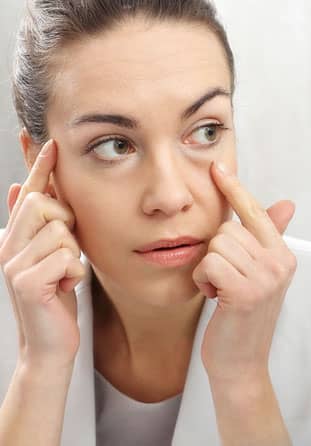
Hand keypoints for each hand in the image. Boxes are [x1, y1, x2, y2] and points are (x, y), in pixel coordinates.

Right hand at [0, 140, 83, 371]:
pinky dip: (76, 273)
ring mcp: (12, 264)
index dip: (39, 166)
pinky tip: (65, 289)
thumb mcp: (53, 255)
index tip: (48, 139)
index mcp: (15, 236)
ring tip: (64, 276)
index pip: (29, 193)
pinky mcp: (26, 282)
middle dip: (67, 223)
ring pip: (61, 231)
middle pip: (43, 203)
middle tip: (66, 252)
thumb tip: (20, 188)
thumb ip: (44, 225)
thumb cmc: (57, 296)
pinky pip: (67, 257)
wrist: (51, 343)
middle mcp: (7, 245)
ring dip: (74, 255)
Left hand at [193, 162, 296, 382]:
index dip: (235, 190)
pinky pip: (209, 264)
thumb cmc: (243, 318)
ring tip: (222, 291)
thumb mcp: (258, 275)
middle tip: (226, 281)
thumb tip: (287, 204)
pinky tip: (216, 299)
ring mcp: (266, 278)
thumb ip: (268, 238)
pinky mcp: (245, 291)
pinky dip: (204, 282)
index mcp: (283, 255)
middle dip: (216, 254)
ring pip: (216, 245)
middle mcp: (280, 263)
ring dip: (209, 269)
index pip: (256, 213)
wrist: (240, 363)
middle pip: (228, 229)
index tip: (217, 167)